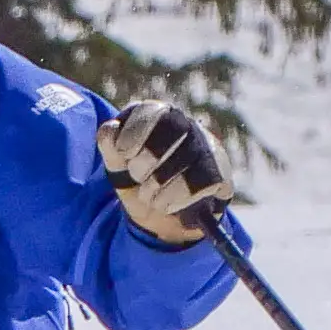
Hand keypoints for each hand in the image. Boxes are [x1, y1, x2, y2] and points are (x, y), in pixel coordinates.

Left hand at [98, 100, 234, 245]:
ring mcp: (207, 149)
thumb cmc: (138, 181)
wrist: (163, 218)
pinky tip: (165, 204)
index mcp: (159, 116)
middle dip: (149, 156)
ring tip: (148, 195)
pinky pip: (202, 181)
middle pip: (175, 127)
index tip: (123, 154)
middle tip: (137, 175)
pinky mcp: (220, 174)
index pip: (153, 111)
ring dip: (159, 182)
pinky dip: (176, 197)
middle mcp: (187, 126)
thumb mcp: (118, 166)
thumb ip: (109, 146)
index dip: (134, 133)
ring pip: (189, 155)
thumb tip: (110, 128)